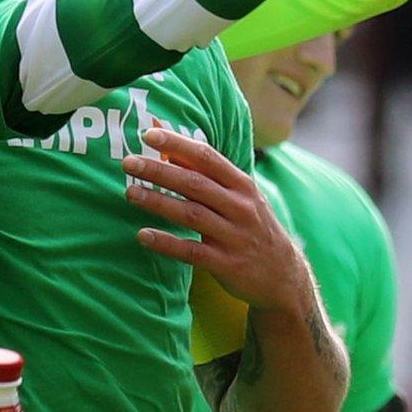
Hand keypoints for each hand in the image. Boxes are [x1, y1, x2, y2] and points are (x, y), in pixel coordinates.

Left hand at [125, 126, 311, 317]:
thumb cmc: (252, 227)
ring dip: (158, 202)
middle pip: (195, 184)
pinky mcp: (227, 264)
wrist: (283, 276)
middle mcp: (240, 207)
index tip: (149, 135)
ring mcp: (235, 236)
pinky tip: (143, 235)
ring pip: (191, 215)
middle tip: (128, 163)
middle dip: (160, 171)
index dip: (178, 144)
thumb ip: (207, 175)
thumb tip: (169, 150)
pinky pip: (192, 252)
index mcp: (242, 185)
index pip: (207, 157)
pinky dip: (166, 243)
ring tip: (130, 193)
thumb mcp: (239, 197)